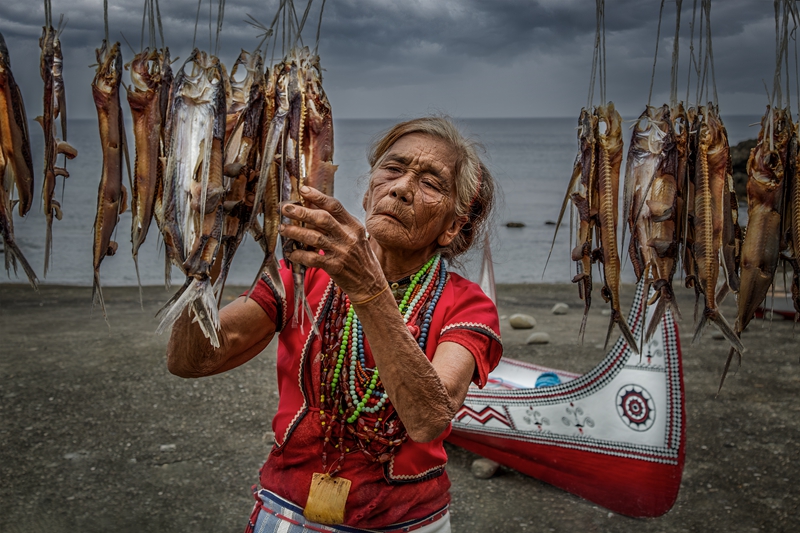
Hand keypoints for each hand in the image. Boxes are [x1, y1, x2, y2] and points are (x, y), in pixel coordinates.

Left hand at [279, 186, 386, 300]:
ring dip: (296, 232)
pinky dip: (299, 255)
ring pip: (315, 237)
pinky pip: (313, 259)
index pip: (335, 206)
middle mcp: (349, 237)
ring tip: (283, 229)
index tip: (303, 190)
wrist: (371, 284)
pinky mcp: (335, 267)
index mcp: (354, 226)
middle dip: (302, 212)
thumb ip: (339, 225)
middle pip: (322, 219)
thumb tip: (313, 210)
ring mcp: (342, 252)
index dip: (318, 196)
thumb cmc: (360, 258)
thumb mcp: (355, 237)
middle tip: (286, 208)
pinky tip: (291, 253)